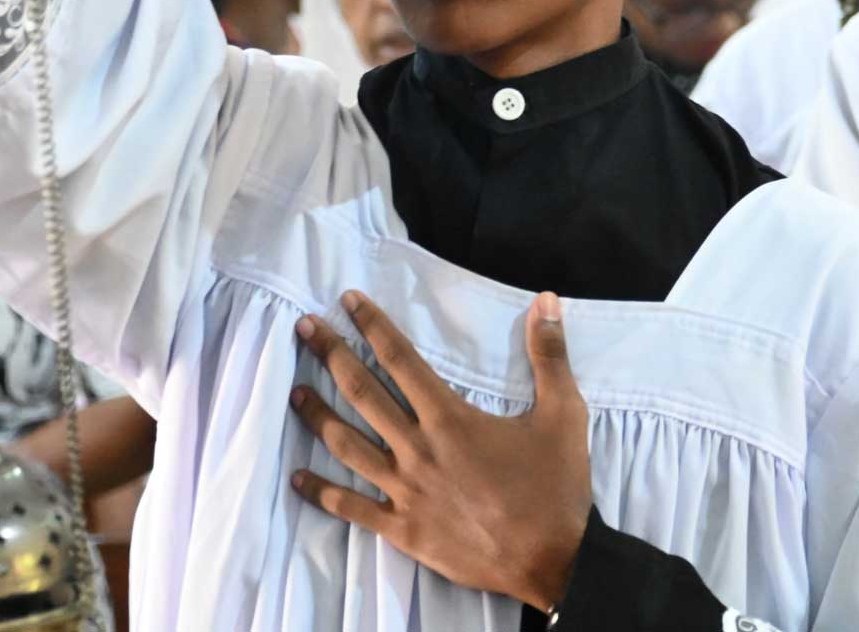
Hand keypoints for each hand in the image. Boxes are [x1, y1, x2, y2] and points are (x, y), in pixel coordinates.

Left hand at [290, 289, 591, 611]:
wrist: (548, 559)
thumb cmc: (555, 487)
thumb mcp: (564, 414)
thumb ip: (550, 355)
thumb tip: (546, 300)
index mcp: (450, 418)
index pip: (401, 359)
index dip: (372, 325)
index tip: (347, 301)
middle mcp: (418, 448)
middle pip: (362, 393)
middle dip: (331, 355)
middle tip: (304, 328)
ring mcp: (404, 490)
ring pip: (347, 445)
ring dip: (316, 415)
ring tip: (294, 391)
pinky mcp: (401, 527)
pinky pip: (350, 507)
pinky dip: (320, 491)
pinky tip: (297, 477)